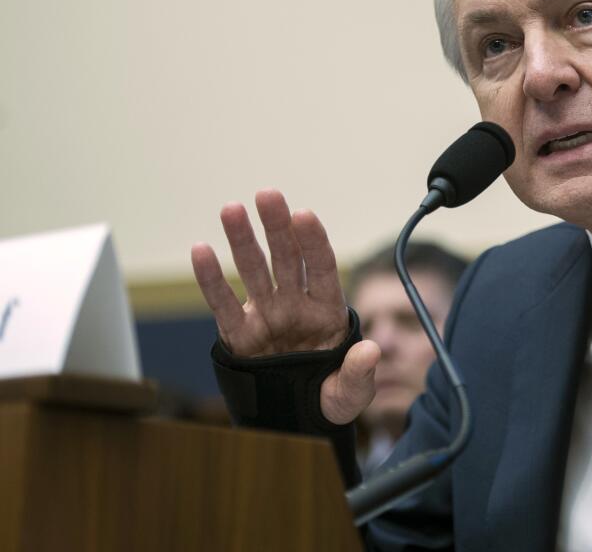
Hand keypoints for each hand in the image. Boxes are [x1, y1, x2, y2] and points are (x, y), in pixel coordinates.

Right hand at [191, 188, 378, 424]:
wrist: (299, 418)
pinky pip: (223, 303)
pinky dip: (210, 278)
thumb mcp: (352, 393)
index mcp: (328, 310)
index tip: (305, 215)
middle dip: (277, 226)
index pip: (321, 268)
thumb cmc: (332, 397)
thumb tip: (370, 350)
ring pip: (253, 271)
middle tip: (268, 195)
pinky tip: (200, 250)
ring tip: (231, 209)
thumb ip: (359, 372)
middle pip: (286, 258)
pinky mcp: (239, 334)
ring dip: (242, 240)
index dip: (313, 241)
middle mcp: (296, 304)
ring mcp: (266, 315)